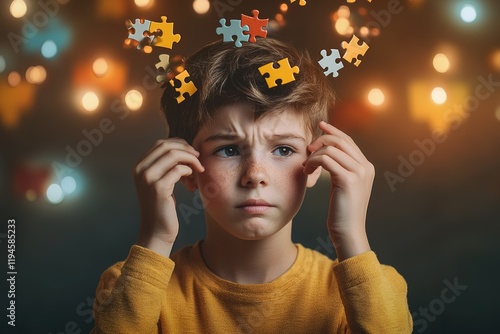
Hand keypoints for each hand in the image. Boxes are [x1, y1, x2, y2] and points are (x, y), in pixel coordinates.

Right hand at [133, 138, 203, 257]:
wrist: (156, 232)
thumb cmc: (163, 207)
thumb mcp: (162, 182)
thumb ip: (167, 166)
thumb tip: (185, 149)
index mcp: (139, 166)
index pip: (161, 143)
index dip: (180, 145)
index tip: (193, 155)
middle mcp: (140, 169)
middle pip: (167, 145)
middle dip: (187, 150)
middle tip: (199, 160)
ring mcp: (147, 177)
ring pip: (174, 154)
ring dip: (191, 160)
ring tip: (198, 172)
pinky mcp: (158, 187)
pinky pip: (179, 170)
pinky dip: (189, 173)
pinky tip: (192, 184)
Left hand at [303, 121, 373, 260]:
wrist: (348, 232)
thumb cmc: (342, 212)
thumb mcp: (343, 186)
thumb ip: (340, 169)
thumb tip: (325, 153)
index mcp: (366, 167)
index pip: (348, 141)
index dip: (333, 131)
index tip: (320, 126)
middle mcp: (366, 167)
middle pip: (340, 141)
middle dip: (320, 141)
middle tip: (307, 151)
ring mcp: (359, 173)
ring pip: (331, 149)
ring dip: (313, 155)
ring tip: (306, 167)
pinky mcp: (348, 180)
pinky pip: (326, 160)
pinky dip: (313, 162)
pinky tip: (307, 172)